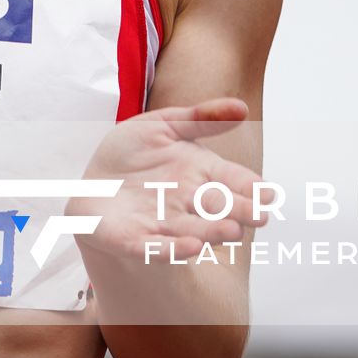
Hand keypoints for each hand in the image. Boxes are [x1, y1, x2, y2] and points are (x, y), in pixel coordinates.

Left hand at [67, 98, 265, 262]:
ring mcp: (163, 222)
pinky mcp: (136, 240)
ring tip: (232, 232)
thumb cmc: (131, 152)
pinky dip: (173, 250)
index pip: (230, 179)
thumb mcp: (162, 125)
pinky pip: (156, 247)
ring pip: (193, 229)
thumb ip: (200, 118)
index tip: (267, 193)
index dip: (248, 186)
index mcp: (199, 172)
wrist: (90, 180)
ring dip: (212, 232)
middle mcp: (187, 201)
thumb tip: (242, 107)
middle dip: (238, 211)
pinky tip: (191, 249)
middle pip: (217, 207)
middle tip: (259, 216)